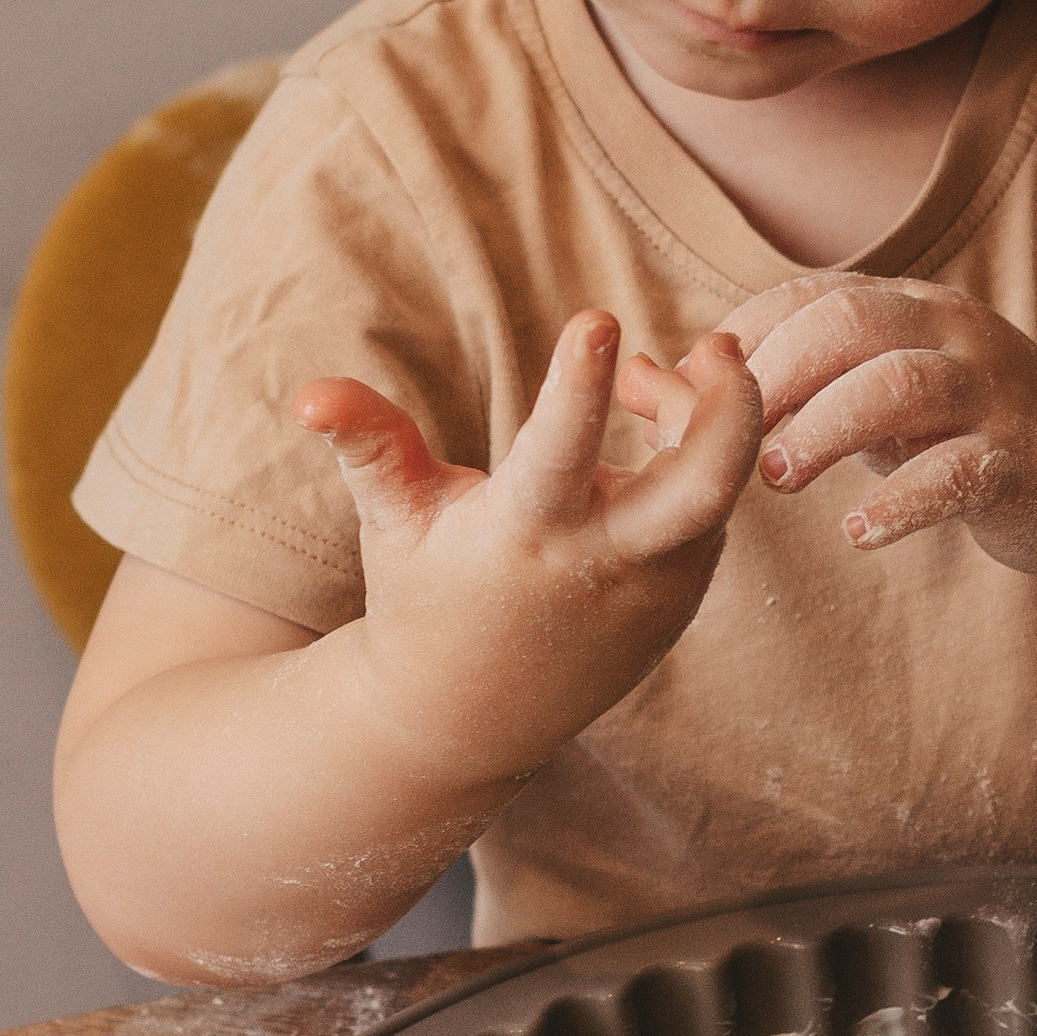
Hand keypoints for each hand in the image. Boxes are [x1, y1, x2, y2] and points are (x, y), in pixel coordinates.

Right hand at [295, 311, 762, 784]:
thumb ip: (369, 445)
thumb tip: (307, 394)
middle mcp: (601, 564)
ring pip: (718, 491)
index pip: (558, 453)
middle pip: (702, 487)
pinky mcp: (681, 597)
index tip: (598, 318)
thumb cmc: (423, 598)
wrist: (469, 717)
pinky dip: (700, 458)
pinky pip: (712, 513)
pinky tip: (660, 422)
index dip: (580, 386)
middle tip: (720, 343)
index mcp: (522, 536)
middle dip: (729, 408)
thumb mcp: (394, 521)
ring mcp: (654, 588)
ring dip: (710, 418)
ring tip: (653, 377)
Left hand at [658, 274, 1036, 576]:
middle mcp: (948, 329)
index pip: (805, 298)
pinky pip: (960, 471)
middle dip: (776, 378)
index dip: (740, 344)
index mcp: (901, 305)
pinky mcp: (1024, 459)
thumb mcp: (850, 398)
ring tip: (778, 480)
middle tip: (728, 445)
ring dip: (827, 427)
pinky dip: (902, 501)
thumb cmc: (942, 430)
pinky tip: (857, 533)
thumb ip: (750, 394)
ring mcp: (993, 390)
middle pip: (848, 323)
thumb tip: (629, 381)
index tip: (691, 403)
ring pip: (903, 384)